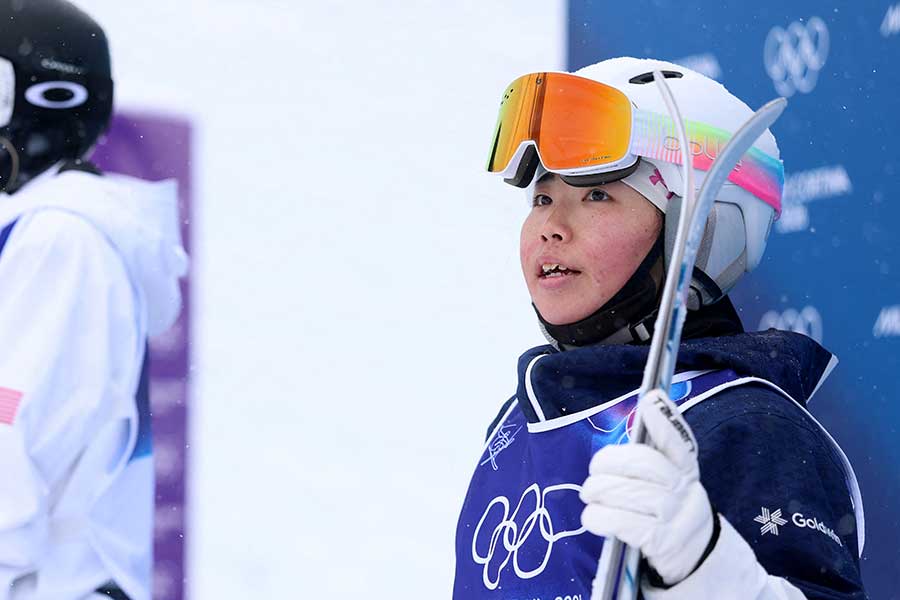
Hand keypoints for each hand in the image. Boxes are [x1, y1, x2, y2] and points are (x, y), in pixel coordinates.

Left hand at [580, 389, 713, 585]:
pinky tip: (592, 517)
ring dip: (599, 491)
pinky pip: (624, 522)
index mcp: (685, 468)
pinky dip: (600, 517)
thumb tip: (633, 420)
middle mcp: (685, 488)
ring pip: (630, 493)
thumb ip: (649, 456)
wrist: (693, 555)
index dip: (665, 420)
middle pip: (645, 464)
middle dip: (610, 463)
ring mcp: (675, 516)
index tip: (650, 400)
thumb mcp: (666, 480)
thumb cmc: (665, 508)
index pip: (677, 440)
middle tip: (594, 471)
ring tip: (589, 494)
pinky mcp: (662, 542)